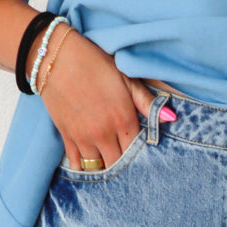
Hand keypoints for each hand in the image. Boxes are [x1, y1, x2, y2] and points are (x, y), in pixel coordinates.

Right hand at [36, 27, 158, 167]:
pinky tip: (91, 167)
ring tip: (110, 165)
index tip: (142, 156)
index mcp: (123, 120)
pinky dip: (84, 169)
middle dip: (124, 167)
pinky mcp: (67, 138)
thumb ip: (146, 101)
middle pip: (119, 166)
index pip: (138, 152)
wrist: (55, 57)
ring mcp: (84, 139)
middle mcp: (104, 134)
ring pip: (99, 169)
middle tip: (128, 165)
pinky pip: (78, 165)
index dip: (141, 156)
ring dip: (105, 169)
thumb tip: (170, 118)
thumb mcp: (125, 77)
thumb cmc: (94, 63)